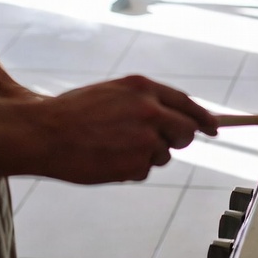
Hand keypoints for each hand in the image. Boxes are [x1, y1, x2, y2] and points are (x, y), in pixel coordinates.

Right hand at [37, 76, 218, 182]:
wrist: (43, 133)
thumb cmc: (73, 113)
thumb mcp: (112, 92)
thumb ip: (143, 101)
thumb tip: (172, 117)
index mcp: (143, 87)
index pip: (186, 102)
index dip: (203, 117)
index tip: (214, 128)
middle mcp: (149, 109)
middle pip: (186, 131)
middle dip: (177, 140)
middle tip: (155, 143)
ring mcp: (144, 138)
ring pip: (163, 154)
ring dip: (146, 156)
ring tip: (112, 147)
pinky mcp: (135, 163)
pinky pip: (144, 170)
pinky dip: (129, 170)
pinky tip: (106, 160)